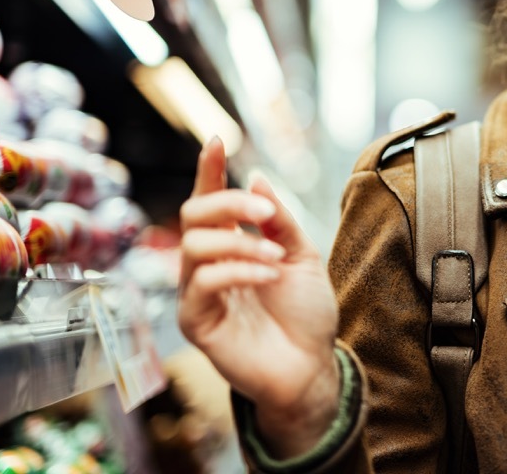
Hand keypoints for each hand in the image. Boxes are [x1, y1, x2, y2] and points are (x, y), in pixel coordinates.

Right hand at [178, 138, 340, 455]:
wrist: (312, 366)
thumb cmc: (306, 314)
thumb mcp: (302, 255)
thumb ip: (279, 220)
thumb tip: (256, 177)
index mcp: (232, 244)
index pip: (211, 200)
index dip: (209, 170)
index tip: (216, 140)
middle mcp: (209, 264)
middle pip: (193, 214)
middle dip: (229, 203)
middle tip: (266, 213)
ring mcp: (199, 293)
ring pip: (195, 246)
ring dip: (239, 242)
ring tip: (275, 257)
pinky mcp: (196, 322)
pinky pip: (203, 283)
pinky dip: (237, 270)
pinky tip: (267, 276)